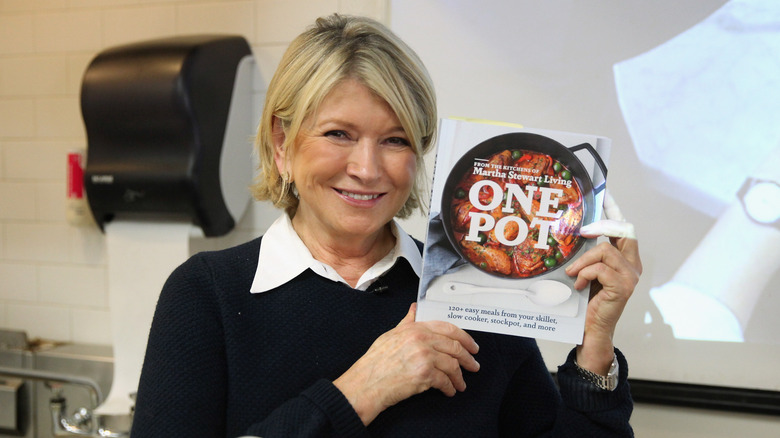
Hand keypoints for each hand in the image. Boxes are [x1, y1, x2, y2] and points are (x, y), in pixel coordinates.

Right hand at [333, 303, 479, 424]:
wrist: (366, 383)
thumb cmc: (375, 362)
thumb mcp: (391, 335)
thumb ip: (407, 322)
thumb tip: (415, 309)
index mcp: (415, 329)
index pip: (448, 328)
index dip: (464, 338)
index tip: (472, 346)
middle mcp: (421, 340)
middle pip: (455, 347)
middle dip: (467, 358)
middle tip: (473, 365)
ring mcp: (424, 357)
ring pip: (452, 365)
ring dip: (459, 377)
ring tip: (460, 384)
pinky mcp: (424, 375)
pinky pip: (445, 381)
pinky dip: (449, 388)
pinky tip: (449, 391)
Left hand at [565, 191, 641, 374]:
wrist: (591, 330)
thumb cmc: (587, 301)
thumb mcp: (587, 271)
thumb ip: (589, 255)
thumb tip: (574, 232)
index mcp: (626, 259)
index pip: (624, 228)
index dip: (615, 210)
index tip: (606, 193)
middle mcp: (633, 266)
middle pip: (623, 231)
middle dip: (601, 227)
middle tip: (581, 232)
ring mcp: (630, 276)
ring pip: (606, 250)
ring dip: (583, 260)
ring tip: (573, 274)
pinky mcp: (623, 287)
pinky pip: (600, 268)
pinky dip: (584, 274)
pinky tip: (579, 285)